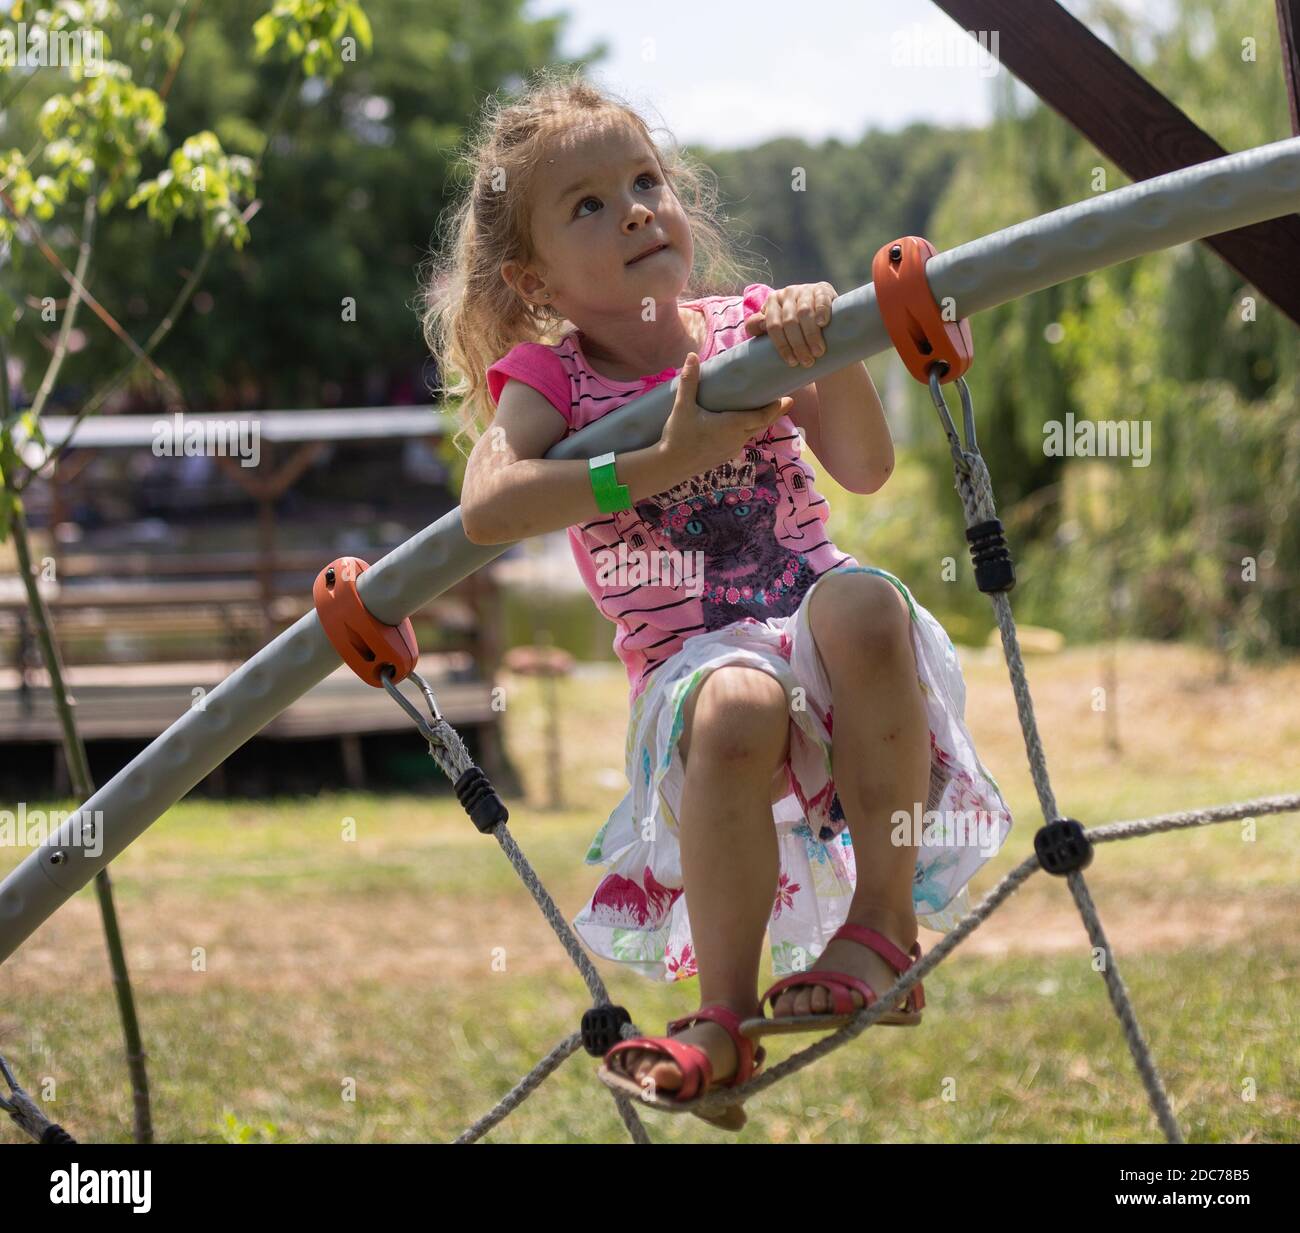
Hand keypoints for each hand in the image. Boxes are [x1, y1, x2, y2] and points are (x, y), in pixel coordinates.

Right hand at [658, 352, 791, 476]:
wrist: (669, 466)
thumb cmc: (678, 436)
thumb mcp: (682, 407)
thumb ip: (689, 381)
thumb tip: (691, 356)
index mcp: (732, 426)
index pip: (762, 417)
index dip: (775, 408)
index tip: (786, 398)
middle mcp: (736, 439)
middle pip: (762, 425)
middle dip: (774, 413)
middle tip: (785, 401)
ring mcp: (731, 450)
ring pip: (752, 434)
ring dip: (760, 422)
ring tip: (765, 410)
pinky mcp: (724, 456)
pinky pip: (741, 441)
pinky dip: (747, 431)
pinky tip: (742, 426)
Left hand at [743, 282, 836, 367]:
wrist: (819, 308)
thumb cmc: (793, 322)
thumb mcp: (775, 324)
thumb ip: (759, 326)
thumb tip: (758, 326)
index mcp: (772, 302)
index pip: (773, 326)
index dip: (782, 345)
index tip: (791, 362)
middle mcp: (787, 293)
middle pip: (789, 322)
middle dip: (798, 344)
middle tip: (807, 362)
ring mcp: (805, 290)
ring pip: (804, 313)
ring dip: (811, 334)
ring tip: (817, 352)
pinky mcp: (822, 289)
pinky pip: (821, 300)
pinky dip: (821, 312)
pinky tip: (822, 324)